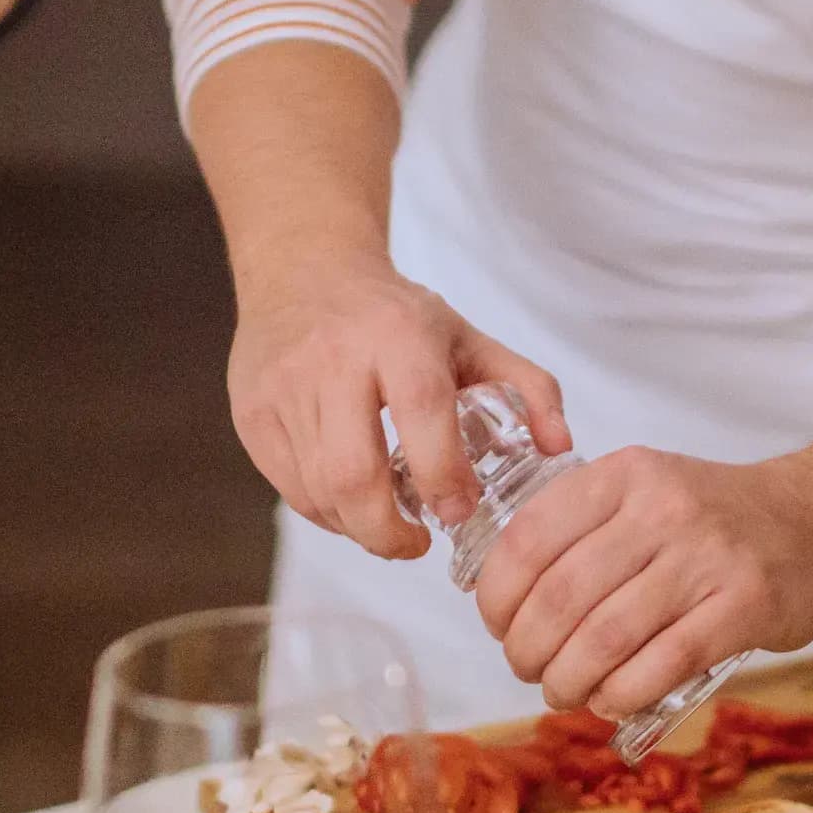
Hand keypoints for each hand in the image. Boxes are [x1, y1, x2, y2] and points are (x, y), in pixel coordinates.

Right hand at [228, 259, 567, 559]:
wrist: (303, 269)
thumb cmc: (395, 315)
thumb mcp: (468, 338)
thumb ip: (527, 388)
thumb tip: (559, 446)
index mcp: (397, 334)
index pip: (420, 411)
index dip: (441, 474)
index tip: (458, 512)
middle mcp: (333, 359)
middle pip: (353, 473)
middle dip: (386, 530)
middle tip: (415, 543)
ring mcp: (284, 387)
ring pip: (318, 490)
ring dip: (358, 526)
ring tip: (386, 523)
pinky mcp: (252, 412)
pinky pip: (290, 488)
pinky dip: (325, 511)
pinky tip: (350, 500)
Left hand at [468, 451, 812, 718]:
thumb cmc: (713, 518)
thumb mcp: (644, 489)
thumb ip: (580, 527)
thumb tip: (502, 598)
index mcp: (624, 475)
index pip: (529, 539)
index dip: (497, 596)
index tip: (497, 625)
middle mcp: (663, 508)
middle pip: (560, 597)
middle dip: (528, 649)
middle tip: (529, 669)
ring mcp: (707, 557)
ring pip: (605, 638)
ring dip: (569, 681)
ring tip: (564, 692)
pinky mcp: (745, 606)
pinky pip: (662, 664)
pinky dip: (621, 694)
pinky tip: (610, 701)